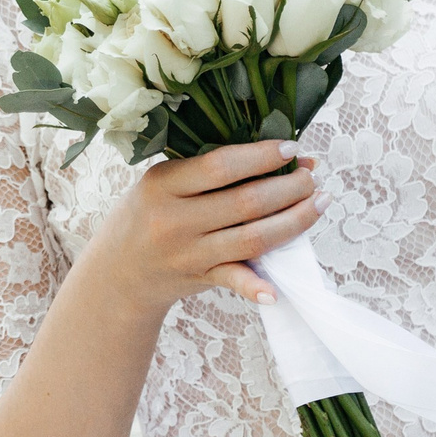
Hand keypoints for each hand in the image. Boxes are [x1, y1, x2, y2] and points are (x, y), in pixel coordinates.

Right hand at [85, 140, 321, 313]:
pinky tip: (279, 288)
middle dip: (290, 187)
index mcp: (162, 184)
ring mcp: (187, 253)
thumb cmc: (147, 214)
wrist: (117, 271)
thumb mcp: (160, 183)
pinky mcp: (198, 278)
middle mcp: (174, 220)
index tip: (291, 149)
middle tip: (312, 177)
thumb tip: (271, 155)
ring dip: (294, 221)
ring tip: (318, 203)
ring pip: (252, 239)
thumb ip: (203, 172)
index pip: (220, 166)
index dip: (261, 157)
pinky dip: (255, 285)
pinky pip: (233, 280)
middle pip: (246, 202)